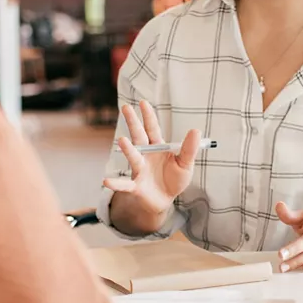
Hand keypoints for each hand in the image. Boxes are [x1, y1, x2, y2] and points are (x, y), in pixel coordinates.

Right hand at [102, 101, 202, 217]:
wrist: (165, 200)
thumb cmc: (174, 179)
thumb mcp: (185, 163)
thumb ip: (189, 148)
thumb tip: (196, 130)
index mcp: (158, 147)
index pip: (153, 128)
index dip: (148, 116)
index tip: (143, 102)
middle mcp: (146, 155)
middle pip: (139, 136)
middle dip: (133, 122)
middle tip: (125, 107)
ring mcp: (140, 170)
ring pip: (133, 157)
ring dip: (128, 150)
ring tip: (122, 140)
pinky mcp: (136, 186)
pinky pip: (125, 185)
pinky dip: (116, 183)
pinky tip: (106, 181)